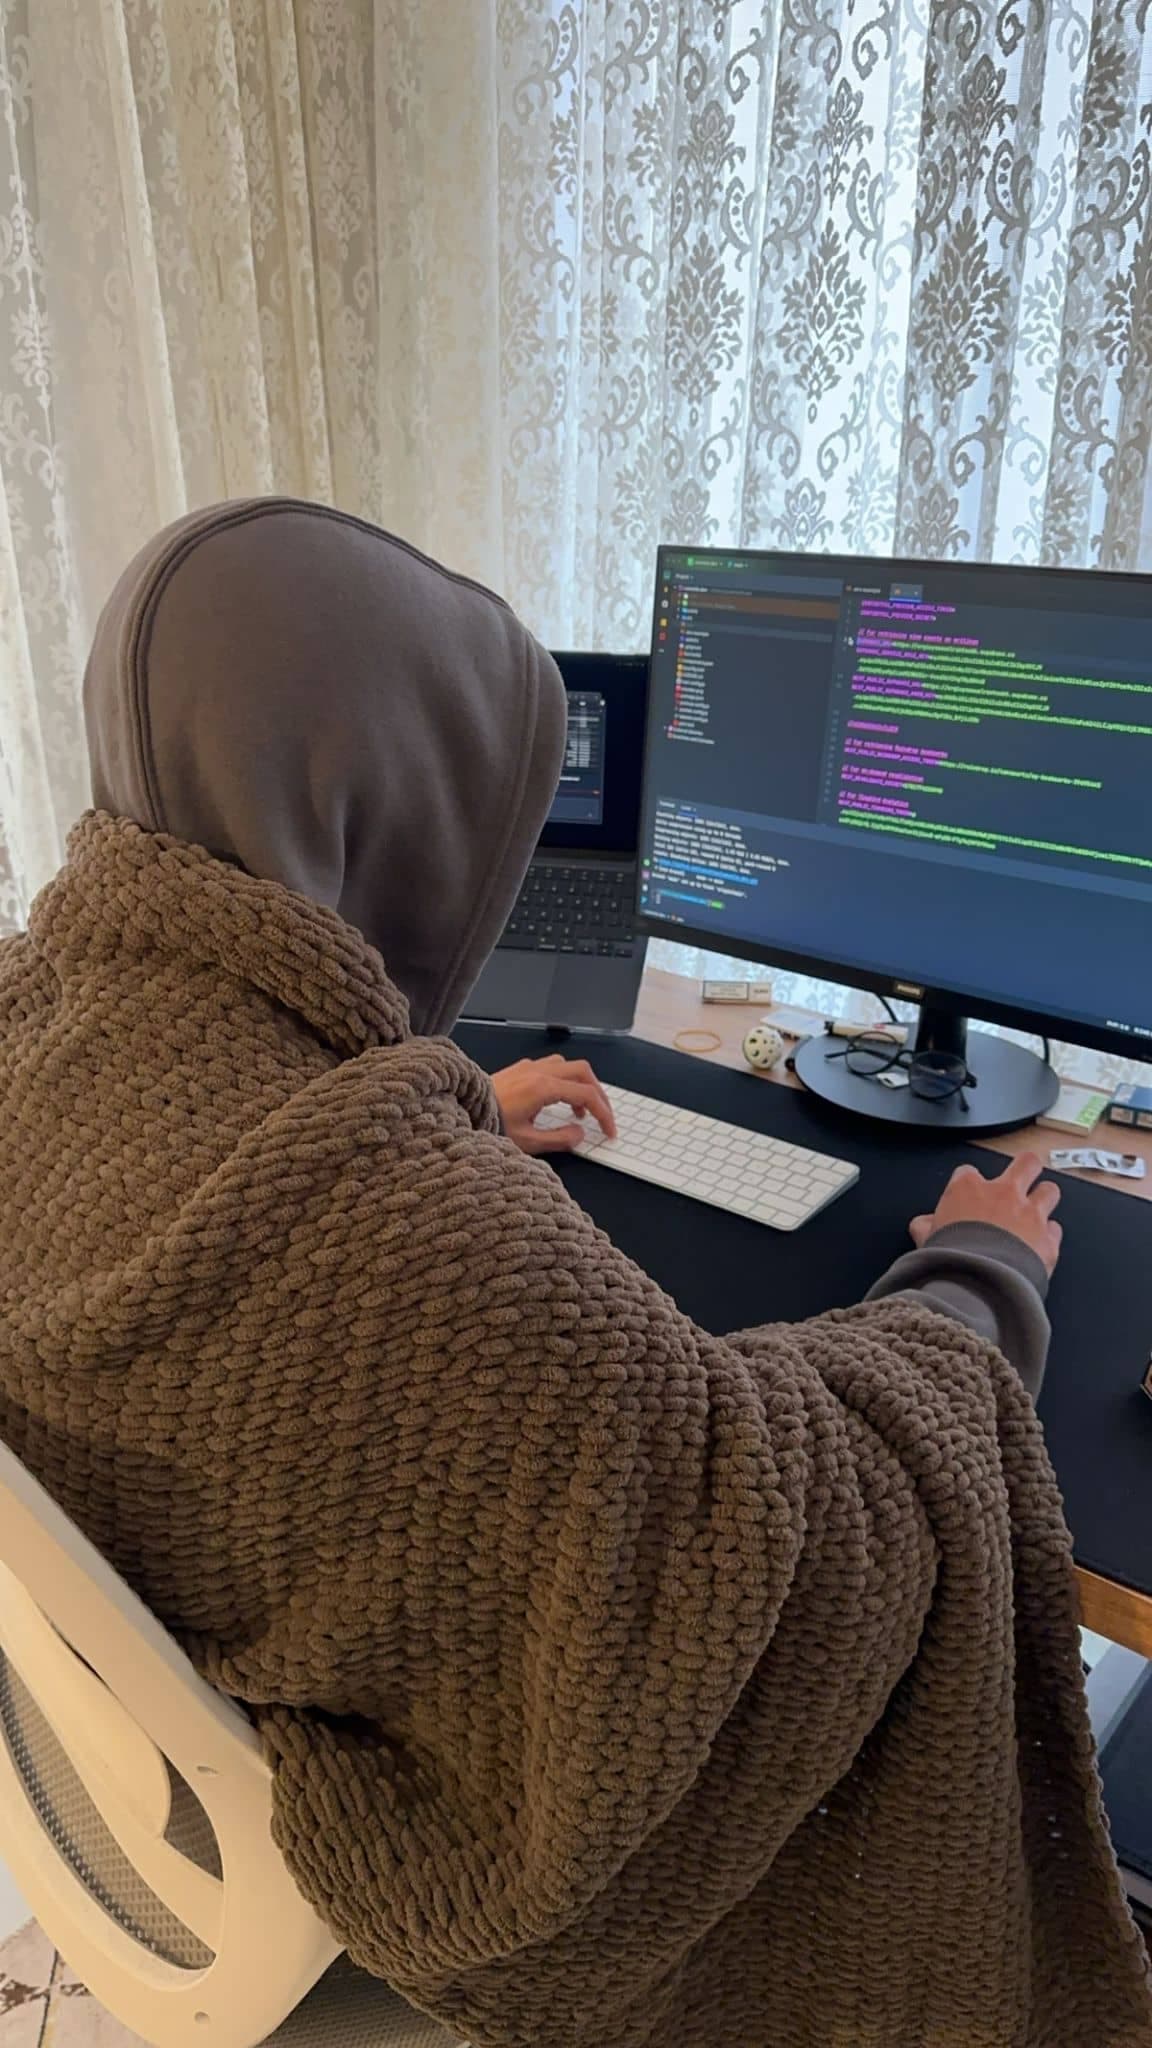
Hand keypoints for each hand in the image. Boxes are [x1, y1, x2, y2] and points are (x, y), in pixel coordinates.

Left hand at [491, 1055, 617, 1155]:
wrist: (460, 1110)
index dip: (603, 1113)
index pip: (587, 1095)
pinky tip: (557, 1100)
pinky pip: (552, 1066)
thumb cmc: (488, 1125)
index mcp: (543, 1088)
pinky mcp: (519, 1068)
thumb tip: (580, 1134)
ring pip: (568, 1065)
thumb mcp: (527, 1142)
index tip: (609, 1130)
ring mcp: (528, 1067)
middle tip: (602, 1115)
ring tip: (579, 1111)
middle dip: (598, 1094)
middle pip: (584, 1072)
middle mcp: (538, 1072)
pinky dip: (564, 1081)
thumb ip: (559, 1139)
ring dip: (581, 1085)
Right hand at [909, 1152, 1062, 1275]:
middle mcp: (1003, 1194)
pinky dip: (1049, 1235)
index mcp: (968, 1188)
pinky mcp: (1048, 1239)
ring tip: (1037, 1208)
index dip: (969, 1184)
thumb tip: (922, 1225)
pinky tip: (1041, 1243)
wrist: (979, 1283)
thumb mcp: (926, 1240)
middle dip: (1026, 1168)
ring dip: (1044, 1199)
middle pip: (1025, 1162)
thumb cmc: (951, 1260)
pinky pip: (1055, 1228)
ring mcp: (1030, 1214)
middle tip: (1023, 1176)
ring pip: (1049, 1190)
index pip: (969, 1172)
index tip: (968, 1197)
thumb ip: (925, 1227)